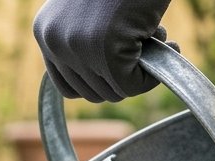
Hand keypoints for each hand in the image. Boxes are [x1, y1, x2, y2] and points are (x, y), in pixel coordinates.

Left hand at [34, 0, 174, 101]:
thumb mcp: (89, 12)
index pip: (68, 86)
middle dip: (124, 76)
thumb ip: (86, 41)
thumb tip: (109, 80)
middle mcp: (54, 41)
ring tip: (155, 36)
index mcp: (45, 32)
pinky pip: (132, 85)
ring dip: (141, 71)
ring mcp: (77, 47)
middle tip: (145, 46)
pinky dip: (154, 73)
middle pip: (92, 93)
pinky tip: (169, 44)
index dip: (102, 80)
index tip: (125, 62)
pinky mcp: (104, 49)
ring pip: (113, 92)